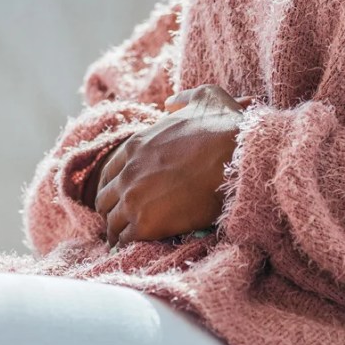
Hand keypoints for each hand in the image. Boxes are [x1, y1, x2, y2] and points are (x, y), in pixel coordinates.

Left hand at [93, 85, 253, 247]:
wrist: (239, 159)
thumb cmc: (227, 128)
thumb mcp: (205, 97)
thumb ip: (183, 99)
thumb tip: (171, 103)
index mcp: (136, 145)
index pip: (109, 172)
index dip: (116, 185)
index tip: (123, 195)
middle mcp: (128, 172)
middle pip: (105, 199)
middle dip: (113, 210)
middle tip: (124, 220)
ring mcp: (134, 198)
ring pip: (112, 222)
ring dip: (119, 230)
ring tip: (127, 239)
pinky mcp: (147, 223)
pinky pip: (125, 239)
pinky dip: (129, 244)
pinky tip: (138, 246)